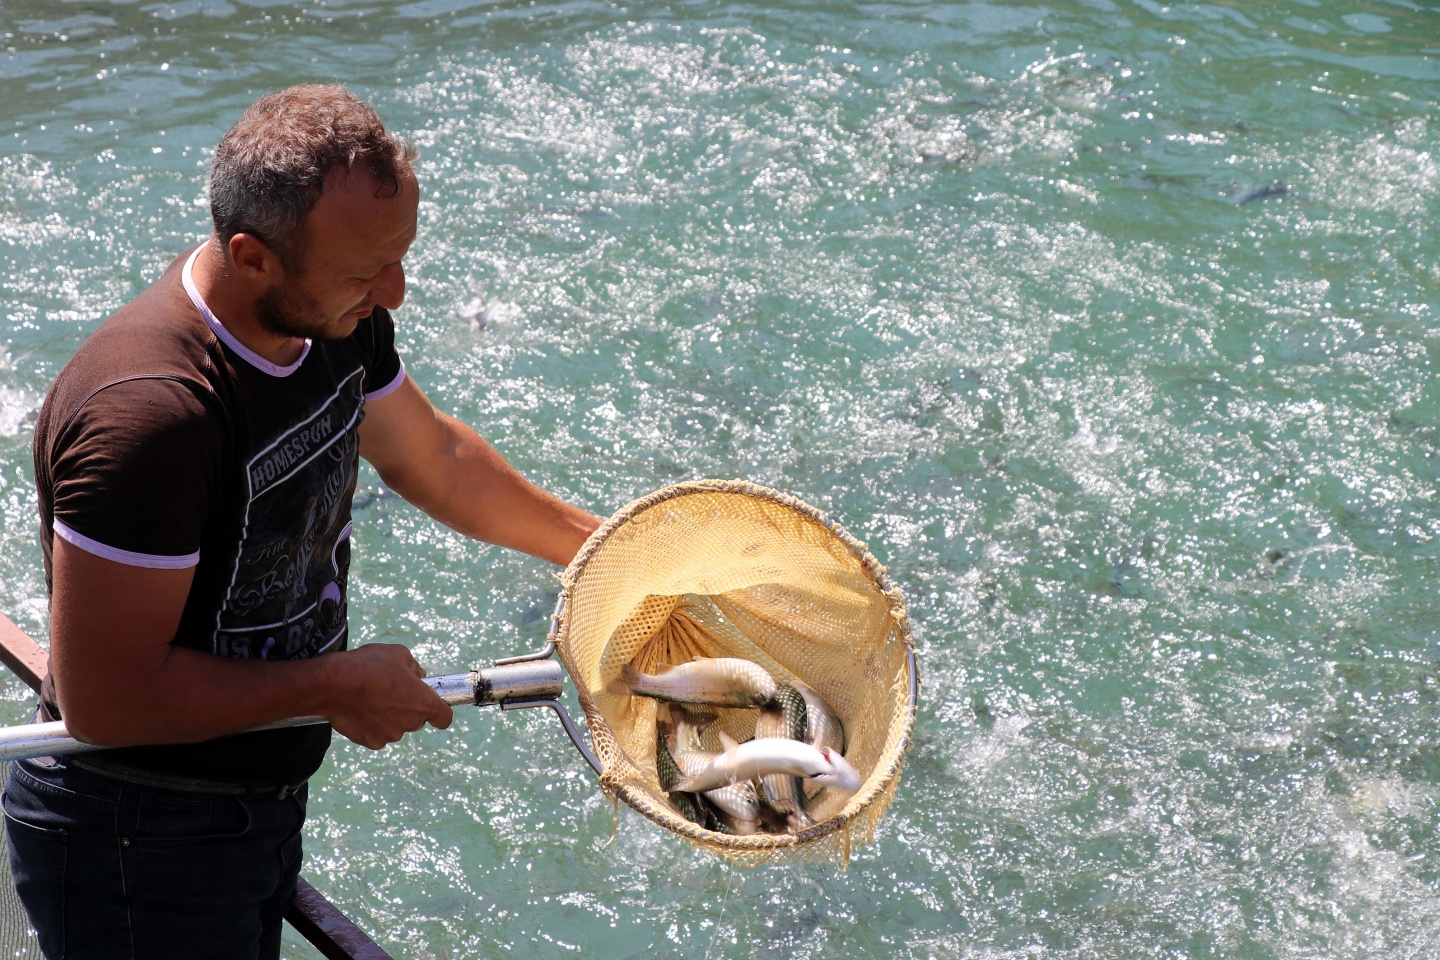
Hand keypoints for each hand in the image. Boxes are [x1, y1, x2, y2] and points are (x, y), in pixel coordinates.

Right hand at [322, 643, 453, 749]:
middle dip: (408, 708)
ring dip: (388, 717)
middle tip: (391, 691)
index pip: (444, 717)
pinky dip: (371, 725)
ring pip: (395, 727)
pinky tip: (360, 710)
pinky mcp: (370, 742)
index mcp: (424, 703)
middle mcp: (410, 723)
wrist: (333, 684)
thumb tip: (419, 675)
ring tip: (371, 698)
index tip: (432, 705)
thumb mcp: (398, 654)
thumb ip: (414, 667)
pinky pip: (376, 734)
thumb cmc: (369, 666)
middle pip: (417, 720)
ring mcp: (390, 735)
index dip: (439, 711)